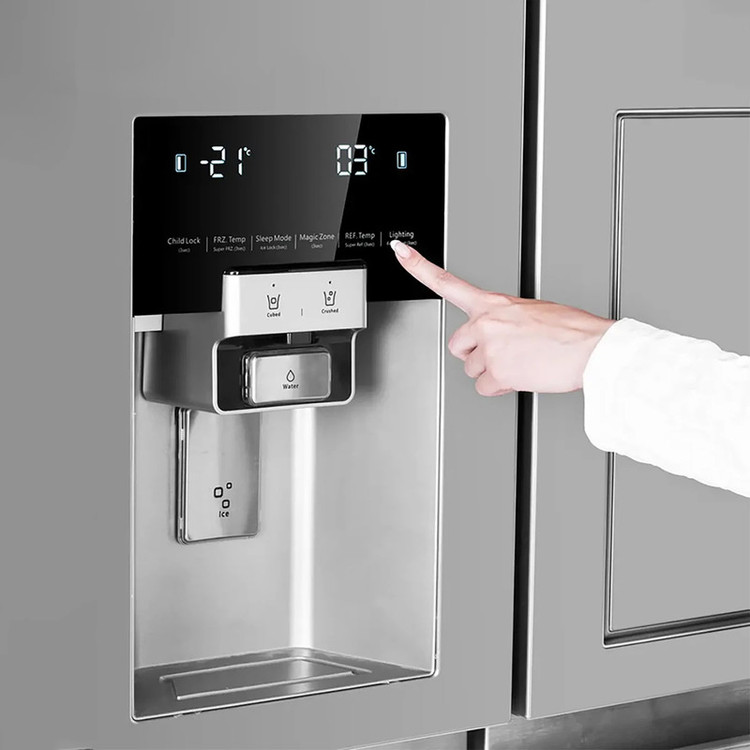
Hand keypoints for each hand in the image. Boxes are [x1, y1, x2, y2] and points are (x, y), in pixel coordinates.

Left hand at [390, 240, 614, 394]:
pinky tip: (521, 377)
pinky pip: (484, 388)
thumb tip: (499, 337)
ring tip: (521, 363)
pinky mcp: (497, 372)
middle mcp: (486, 323)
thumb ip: (505, 321)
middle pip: (457, 345)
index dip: (418, 267)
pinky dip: (500, 388)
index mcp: (494, 303)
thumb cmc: (570, 331)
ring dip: (492, 371)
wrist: (591, 349)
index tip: (400, 251)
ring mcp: (489, 348)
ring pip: (471, 369)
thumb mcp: (532, 312)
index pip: (447, 282)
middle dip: (475, 354)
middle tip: (503, 353)